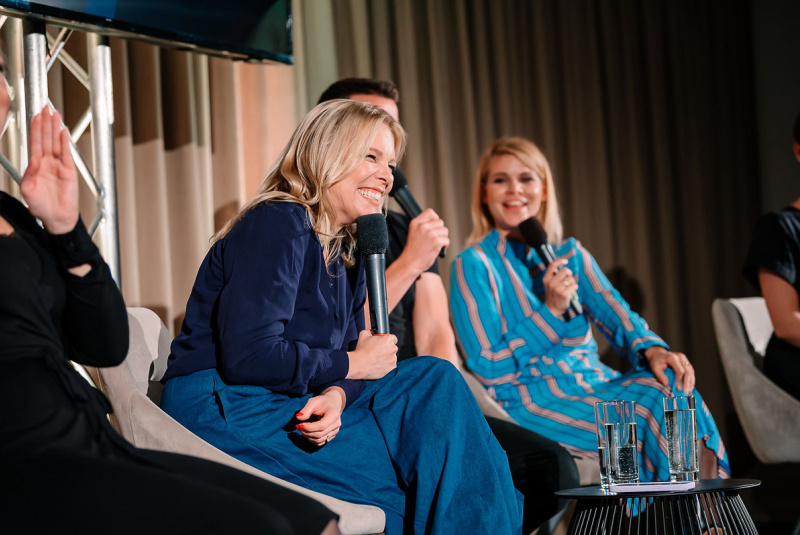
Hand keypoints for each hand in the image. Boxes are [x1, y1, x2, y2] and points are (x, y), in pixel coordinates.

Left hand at [19, 107, 78, 234]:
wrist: (56, 218)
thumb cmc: (41, 206)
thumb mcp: (28, 189)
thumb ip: (29, 174)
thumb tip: (34, 161)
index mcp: (35, 166)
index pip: (35, 143)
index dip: (35, 129)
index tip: (35, 116)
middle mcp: (47, 163)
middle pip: (45, 139)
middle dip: (45, 123)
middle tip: (45, 108)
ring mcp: (58, 166)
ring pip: (56, 143)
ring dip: (55, 129)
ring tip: (55, 115)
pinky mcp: (69, 171)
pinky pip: (67, 154)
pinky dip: (65, 143)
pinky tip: (64, 132)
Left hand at [295, 387, 343, 446]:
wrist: (332, 403)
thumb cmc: (322, 402)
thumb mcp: (313, 401)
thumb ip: (306, 410)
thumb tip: (298, 418)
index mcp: (334, 415)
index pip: (321, 426)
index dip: (308, 427)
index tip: (299, 424)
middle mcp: (337, 424)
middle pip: (319, 434)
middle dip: (306, 432)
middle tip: (298, 427)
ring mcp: (335, 431)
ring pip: (319, 440)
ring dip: (308, 437)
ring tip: (302, 429)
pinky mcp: (332, 435)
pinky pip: (321, 442)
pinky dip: (312, 440)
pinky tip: (307, 433)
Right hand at [345, 330, 397, 379]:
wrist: (359, 364)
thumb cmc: (362, 350)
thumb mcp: (363, 334)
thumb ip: (370, 331)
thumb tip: (371, 331)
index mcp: (388, 339)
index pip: (393, 338)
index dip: (387, 340)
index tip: (382, 343)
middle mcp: (393, 348)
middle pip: (393, 348)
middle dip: (387, 349)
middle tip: (378, 351)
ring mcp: (393, 359)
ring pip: (392, 357)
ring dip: (387, 357)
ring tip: (376, 359)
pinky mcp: (391, 367)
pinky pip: (390, 365)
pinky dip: (386, 365)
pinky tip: (378, 364)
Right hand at [398, 208, 449, 274]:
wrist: (409, 263)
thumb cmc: (413, 251)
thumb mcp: (414, 233)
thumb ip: (423, 225)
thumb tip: (438, 222)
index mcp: (415, 222)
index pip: (430, 212)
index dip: (434, 219)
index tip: (433, 227)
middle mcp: (422, 226)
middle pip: (440, 221)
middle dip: (440, 230)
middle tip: (435, 239)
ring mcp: (429, 233)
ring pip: (445, 230)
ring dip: (443, 238)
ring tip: (436, 244)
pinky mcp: (436, 241)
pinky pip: (446, 240)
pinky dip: (445, 245)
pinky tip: (438, 249)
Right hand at [542, 258, 577, 316]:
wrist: (552, 309)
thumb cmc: (553, 294)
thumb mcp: (550, 284)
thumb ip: (554, 275)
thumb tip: (565, 267)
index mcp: (546, 279)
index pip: (552, 265)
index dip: (560, 261)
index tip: (566, 261)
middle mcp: (550, 283)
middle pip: (565, 270)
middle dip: (569, 274)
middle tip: (569, 279)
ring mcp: (557, 289)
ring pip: (570, 279)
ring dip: (572, 282)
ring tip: (569, 287)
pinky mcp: (564, 294)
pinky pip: (574, 286)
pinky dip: (574, 287)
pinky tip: (572, 291)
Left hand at [644, 346, 694, 393]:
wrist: (657, 353)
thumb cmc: (656, 361)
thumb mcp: (655, 368)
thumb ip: (660, 376)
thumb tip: (667, 385)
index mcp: (672, 357)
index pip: (679, 370)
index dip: (680, 380)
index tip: (678, 388)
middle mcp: (680, 357)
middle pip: (687, 371)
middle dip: (687, 383)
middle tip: (686, 392)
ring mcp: (684, 358)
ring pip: (691, 371)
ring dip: (691, 382)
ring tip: (689, 391)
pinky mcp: (685, 361)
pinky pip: (691, 370)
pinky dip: (691, 379)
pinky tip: (690, 386)